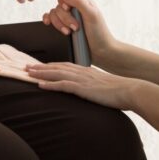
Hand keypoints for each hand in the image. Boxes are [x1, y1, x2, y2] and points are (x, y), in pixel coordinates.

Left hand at [26, 62, 144, 109]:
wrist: (132, 90)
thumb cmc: (122, 91)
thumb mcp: (106, 87)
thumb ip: (96, 88)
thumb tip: (93, 92)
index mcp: (88, 72)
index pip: (65, 66)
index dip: (51, 66)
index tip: (40, 66)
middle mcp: (83, 72)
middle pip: (57, 67)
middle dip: (41, 67)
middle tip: (26, 67)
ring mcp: (83, 80)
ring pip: (57, 74)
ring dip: (40, 73)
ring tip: (27, 73)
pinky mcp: (84, 88)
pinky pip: (63, 85)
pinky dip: (50, 84)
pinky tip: (40, 85)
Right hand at [41, 0, 117, 64]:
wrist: (100, 51)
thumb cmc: (99, 33)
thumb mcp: (92, 14)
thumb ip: (79, 2)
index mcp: (82, 1)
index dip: (63, 0)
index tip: (68, 9)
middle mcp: (74, 8)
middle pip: (58, 6)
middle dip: (64, 18)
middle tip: (75, 27)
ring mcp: (68, 18)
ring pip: (53, 13)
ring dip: (59, 24)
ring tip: (69, 32)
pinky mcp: (63, 26)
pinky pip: (50, 19)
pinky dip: (48, 21)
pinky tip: (49, 24)